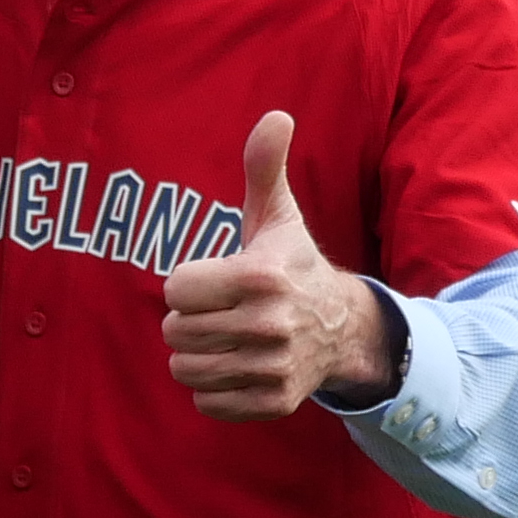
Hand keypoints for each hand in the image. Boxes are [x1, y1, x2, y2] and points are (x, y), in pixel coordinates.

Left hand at [161, 112, 392, 419]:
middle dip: (187, 320)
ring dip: (194, 355)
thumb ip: (264, 166)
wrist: (342, 328)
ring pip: (185, 369)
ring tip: (221, 337)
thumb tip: (276, 115)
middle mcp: (269, 326)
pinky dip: (213, 388)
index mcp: (260, 276)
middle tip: (217, 311)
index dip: (187, 284)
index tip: (213, 280)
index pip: (175, 291)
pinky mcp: (273, 402)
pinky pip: (206, 402)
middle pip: (175, 332)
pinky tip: (237, 365)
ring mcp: (272, 368)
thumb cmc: (292, 264)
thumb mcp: (277, 215)